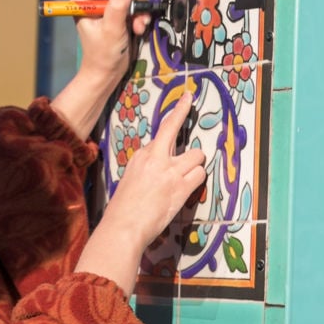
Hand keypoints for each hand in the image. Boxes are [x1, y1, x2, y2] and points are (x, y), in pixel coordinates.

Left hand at [50, 0, 152, 138]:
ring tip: (139, 25)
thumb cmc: (103, 54)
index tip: (128, 3)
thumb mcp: (111, 31)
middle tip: (138, 11)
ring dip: (138, 5)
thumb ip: (117, 8)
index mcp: (83, 0)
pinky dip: (140, 12)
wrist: (109, 72)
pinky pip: (134, 0)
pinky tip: (140, 27)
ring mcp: (107, 3)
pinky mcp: (119, 10)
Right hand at [75, 95, 206, 294]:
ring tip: (182, 185)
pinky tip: (183, 192)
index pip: (165, 127)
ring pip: (198, 157)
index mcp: (142, 155)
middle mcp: (156, 158)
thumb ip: (148, 167)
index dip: (180, 110)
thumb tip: (164, 165)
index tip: (189, 97)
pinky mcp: (180, 186)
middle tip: (188, 163)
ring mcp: (169, 171)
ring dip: (194, 170)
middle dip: (191, 152)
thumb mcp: (131, 178)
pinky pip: (199, 175)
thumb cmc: (124, 208)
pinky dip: (196, 182)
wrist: (123, 225)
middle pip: (185, 140)